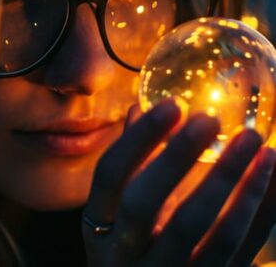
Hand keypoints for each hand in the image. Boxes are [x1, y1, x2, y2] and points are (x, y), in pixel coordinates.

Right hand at [83, 100, 275, 266]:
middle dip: (176, 157)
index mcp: (97, 223)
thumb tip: (137, 109)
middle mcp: (120, 252)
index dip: (138, 138)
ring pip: (196, 230)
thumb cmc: (125, 244)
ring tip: (257, 143)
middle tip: (211, 119)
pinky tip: (271, 177)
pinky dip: (257, 212)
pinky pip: (234, 250)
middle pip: (142, 203)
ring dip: (229, 183)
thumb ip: (128, 160)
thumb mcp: (113, 209)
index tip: (173, 104)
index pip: (110, 174)